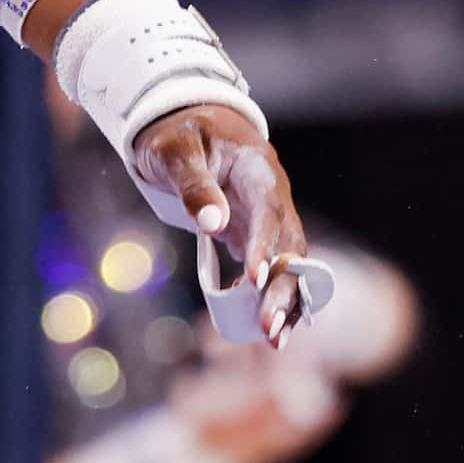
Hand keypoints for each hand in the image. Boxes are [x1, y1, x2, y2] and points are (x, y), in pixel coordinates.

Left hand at [132, 104, 309, 347]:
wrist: (189, 123)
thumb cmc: (178, 134)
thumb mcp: (175, 151)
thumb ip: (194, 184)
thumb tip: (212, 223)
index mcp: (257, 168)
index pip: (268, 209)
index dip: (265, 244)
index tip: (256, 278)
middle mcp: (274, 195)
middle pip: (288, 244)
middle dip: (281, 287)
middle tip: (268, 328)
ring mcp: (270, 217)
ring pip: (288, 262)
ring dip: (284, 299)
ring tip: (274, 339)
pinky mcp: (260, 234)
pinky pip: (274, 268)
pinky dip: (271, 296)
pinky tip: (263, 327)